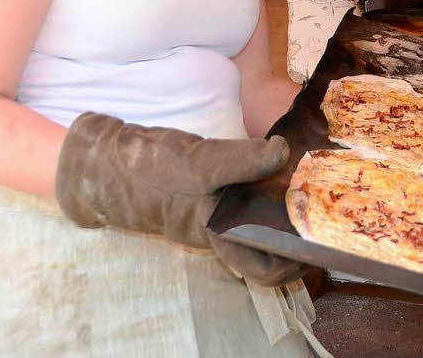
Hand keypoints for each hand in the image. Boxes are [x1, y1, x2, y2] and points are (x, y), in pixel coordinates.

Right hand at [55, 112, 306, 283]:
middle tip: (320, 205)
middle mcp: (215, 229)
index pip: (264, 269)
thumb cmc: (148, 168)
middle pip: (265, 248)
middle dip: (294, 234)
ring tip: (306, 182)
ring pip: (254, 223)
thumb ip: (241, 160)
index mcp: (216, 232)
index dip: (295, 263)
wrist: (102, 161)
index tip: (321, 241)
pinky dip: (261, 186)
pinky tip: (276, 161)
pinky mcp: (201, 192)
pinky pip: (240, 198)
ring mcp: (207, 212)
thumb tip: (281, 152)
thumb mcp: (198, 163)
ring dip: (280, 209)